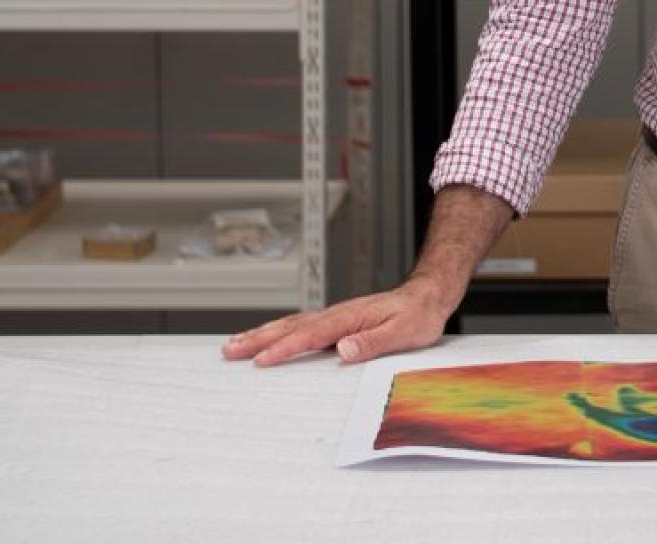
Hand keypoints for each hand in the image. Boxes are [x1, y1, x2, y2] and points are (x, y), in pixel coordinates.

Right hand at [222, 276, 453, 367]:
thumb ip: (373, 341)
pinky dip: (278, 332)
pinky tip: (267, 337)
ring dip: (262, 334)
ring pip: (291, 325)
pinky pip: (300, 327)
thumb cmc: (418, 316)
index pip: (309, 335)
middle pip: (290, 327)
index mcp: (348, 318)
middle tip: (229, 351)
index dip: (284, 348)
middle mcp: (337, 315)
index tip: (261, 360)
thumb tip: (343, 350)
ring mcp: (335, 317)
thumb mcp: (403, 332)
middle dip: (258, 339)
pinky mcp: (337, 322)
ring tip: (235, 345)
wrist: (428, 296)